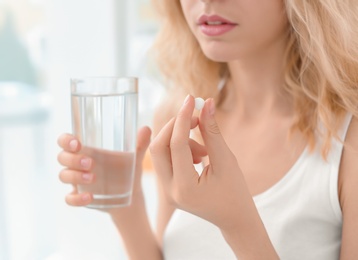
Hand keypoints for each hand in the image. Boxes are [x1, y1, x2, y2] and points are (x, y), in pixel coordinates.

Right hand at [57, 126, 151, 207]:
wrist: (130, 195)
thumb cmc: (127, 169)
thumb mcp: (134, 156)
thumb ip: (140, 143)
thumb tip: (146, 129)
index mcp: (86, 149)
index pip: (66, 141)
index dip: (66, 140)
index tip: (78, 144)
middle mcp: (78, 163)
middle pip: (62, 157)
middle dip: (73, 159)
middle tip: (91, 162)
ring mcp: (77, 181)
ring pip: (64, 176)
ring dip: (75, 176)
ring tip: (93, 178)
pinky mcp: (79, 197)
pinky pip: (69, 199)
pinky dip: (76, 199)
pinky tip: (90, 198)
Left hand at [150, 95, 252, 230]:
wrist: (234, 218)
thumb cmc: (235, 192)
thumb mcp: (227, 160)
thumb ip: (213, 132)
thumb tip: (206, 103)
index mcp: (185, 188)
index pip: (176, 145)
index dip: (183, 118)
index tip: (191, 99)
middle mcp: (169, 191)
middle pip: (158, 148)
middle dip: (174, 127)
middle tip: (195, 119)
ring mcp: (166, 191)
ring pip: (160, 152)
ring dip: (179, 140)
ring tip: (205, 150)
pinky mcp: (168, 187)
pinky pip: (165, 159)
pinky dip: (179, 150)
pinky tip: (199, 156)